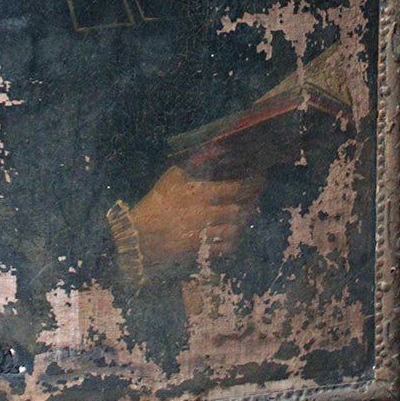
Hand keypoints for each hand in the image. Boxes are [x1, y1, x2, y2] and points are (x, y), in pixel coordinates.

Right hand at [128, 165, 264, 268]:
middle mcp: (204, 214)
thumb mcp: (172, 177)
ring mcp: (203, 234)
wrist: (139, 235)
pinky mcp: (200, 251)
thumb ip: (193, 164)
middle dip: (253, 202)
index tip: (260, 177)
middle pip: (240, 209)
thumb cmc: (156, 202)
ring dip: (243, 221)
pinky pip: (225, 247)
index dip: (252, 183)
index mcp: (198, 193)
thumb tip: (215, 149)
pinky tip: (233, 232)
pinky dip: (233, 240)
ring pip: (235, 229)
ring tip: (247, 213)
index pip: (236, 188)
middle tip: (257, 195)